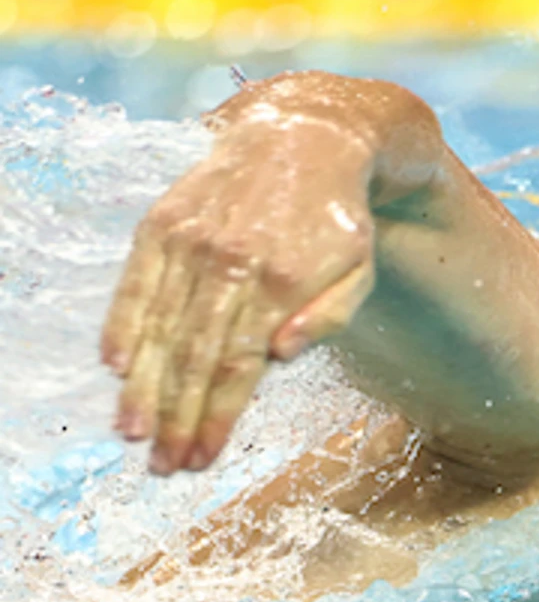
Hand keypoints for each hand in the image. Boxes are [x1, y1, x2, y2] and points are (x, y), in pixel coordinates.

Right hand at [101, 117, 377, 473]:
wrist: (304, 137)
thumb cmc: (337, 221)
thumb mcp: (359, 270)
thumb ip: (328, 317)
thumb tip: (277, 358)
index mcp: (281, 280)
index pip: (236, 365)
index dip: (215, 416)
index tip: (202, 458)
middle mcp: (229, 260)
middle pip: (192, 356)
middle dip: (175, 417)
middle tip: (163, 465)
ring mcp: (191, 240)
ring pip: (158, 325)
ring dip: (143, 386)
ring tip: (133, 432)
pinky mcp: (163, 222)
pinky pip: (136, 281)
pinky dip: (122, 324)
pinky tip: (116, 367)